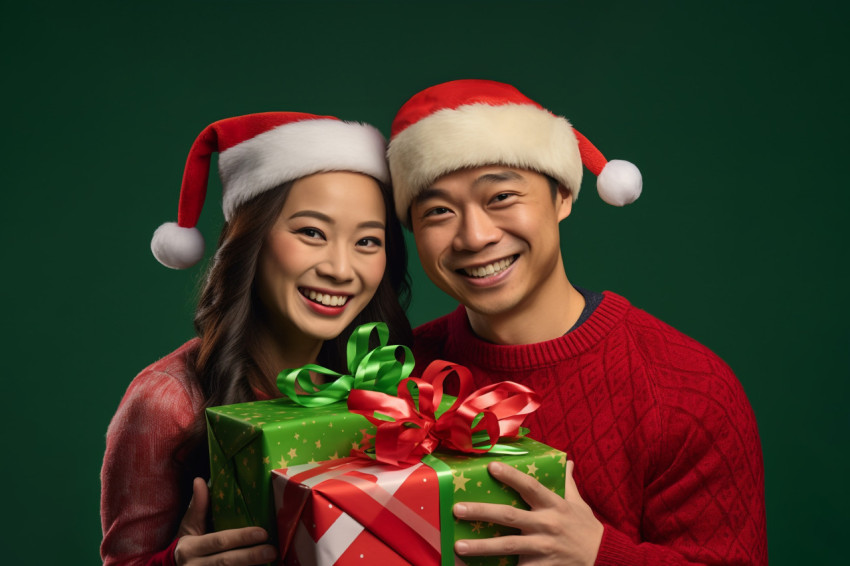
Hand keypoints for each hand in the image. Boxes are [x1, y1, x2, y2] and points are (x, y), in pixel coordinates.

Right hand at [173, 477, 277, 564]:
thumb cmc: (188, 545)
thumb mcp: (189, 527)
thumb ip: (198, 506)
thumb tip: (199, 480)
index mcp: (190, 547)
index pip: (219, 541)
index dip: (241, 538)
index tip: (263, 533)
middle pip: (226, 562)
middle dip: (250, 556)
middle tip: (272, 551)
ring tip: (272, 562)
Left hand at [452, 460, 602, 565]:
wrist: (605, 558)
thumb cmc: (587, 528)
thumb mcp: (579, 503)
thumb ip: (568, 483)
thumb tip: (567, 461)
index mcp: (554, 505)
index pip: (530, 486)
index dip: (511, 476)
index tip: (490, 466)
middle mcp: (547, 525)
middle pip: (510, 516)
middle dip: (482, 512)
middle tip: (458, 509)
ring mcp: (544, 547)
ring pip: (509, 545)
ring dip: (482, 546)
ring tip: (459, 546)